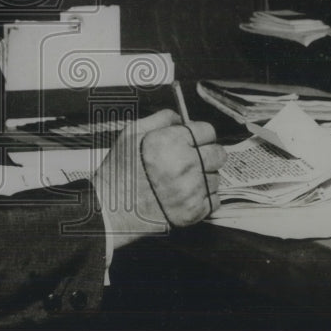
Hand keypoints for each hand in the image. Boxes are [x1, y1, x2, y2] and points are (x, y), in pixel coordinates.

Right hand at [92, 109, 225, 251]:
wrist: (111, 208)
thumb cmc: (119, 172)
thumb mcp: (131, 133)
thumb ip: (160, 119)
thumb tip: (181, 118)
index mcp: (170, 142)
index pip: (208, 131)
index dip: (200, 135)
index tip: (194, 140)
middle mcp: (184, 164)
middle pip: (219, 154)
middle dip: (207, 154)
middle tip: (192, 159)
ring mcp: (191, 190)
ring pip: (216, 177)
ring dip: (204, 177)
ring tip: (182, 180)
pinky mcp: (193, 212)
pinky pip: (214, 200)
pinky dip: (204, 198)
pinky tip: (186, 195)